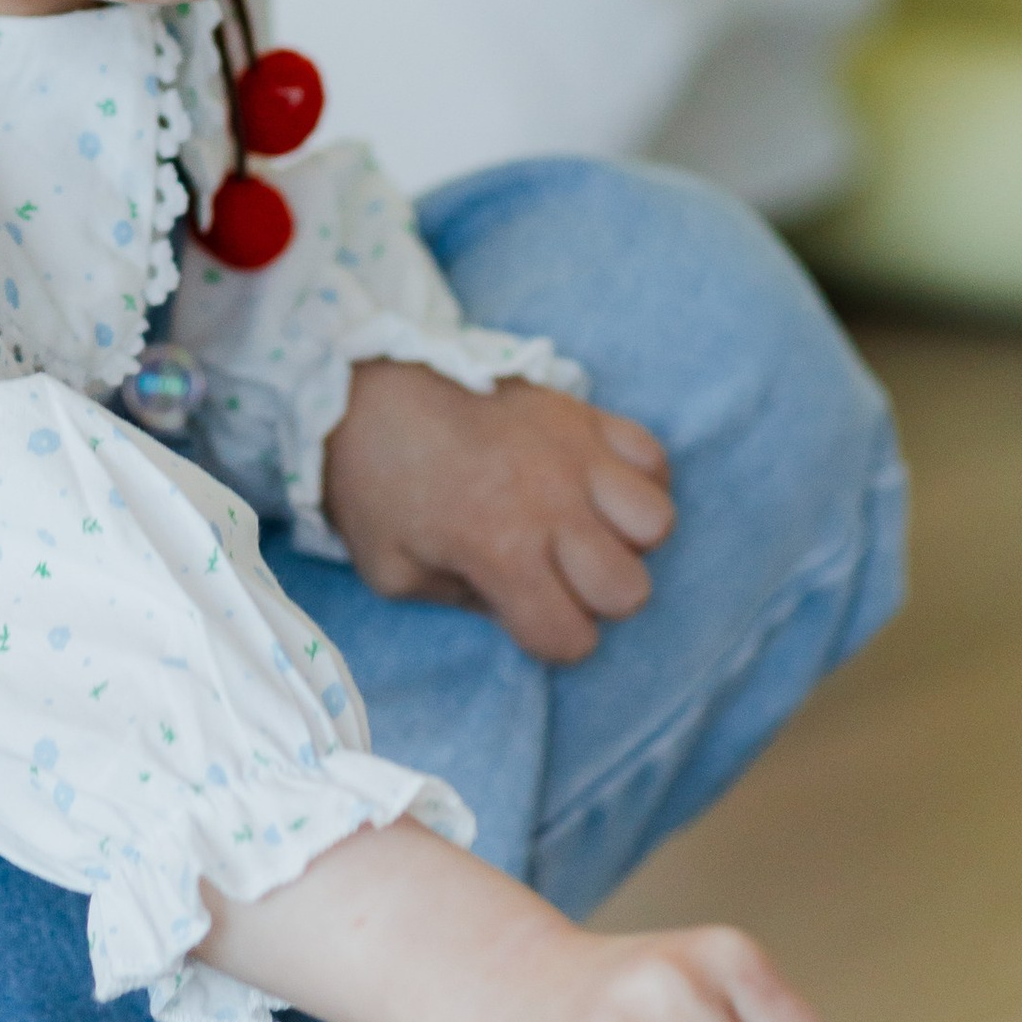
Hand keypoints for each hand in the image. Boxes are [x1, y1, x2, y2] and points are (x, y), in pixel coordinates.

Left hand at [321, 358, 675, 660]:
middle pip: (629, 590)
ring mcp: (575, 453)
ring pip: (657, 521)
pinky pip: (652, 455)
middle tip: (555, 574)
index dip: (550, 640)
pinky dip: (637, 478)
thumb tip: (510, 606)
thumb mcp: (392, 569)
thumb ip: (458, 603)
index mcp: (501, 551)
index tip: (524, 614)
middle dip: (596, 599)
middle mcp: (551, 505)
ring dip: (626, 537)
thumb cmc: (371, 480)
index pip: (570, 639)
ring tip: (583, 526)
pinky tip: (595, 484)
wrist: (364, 381)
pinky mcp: (582, 411)